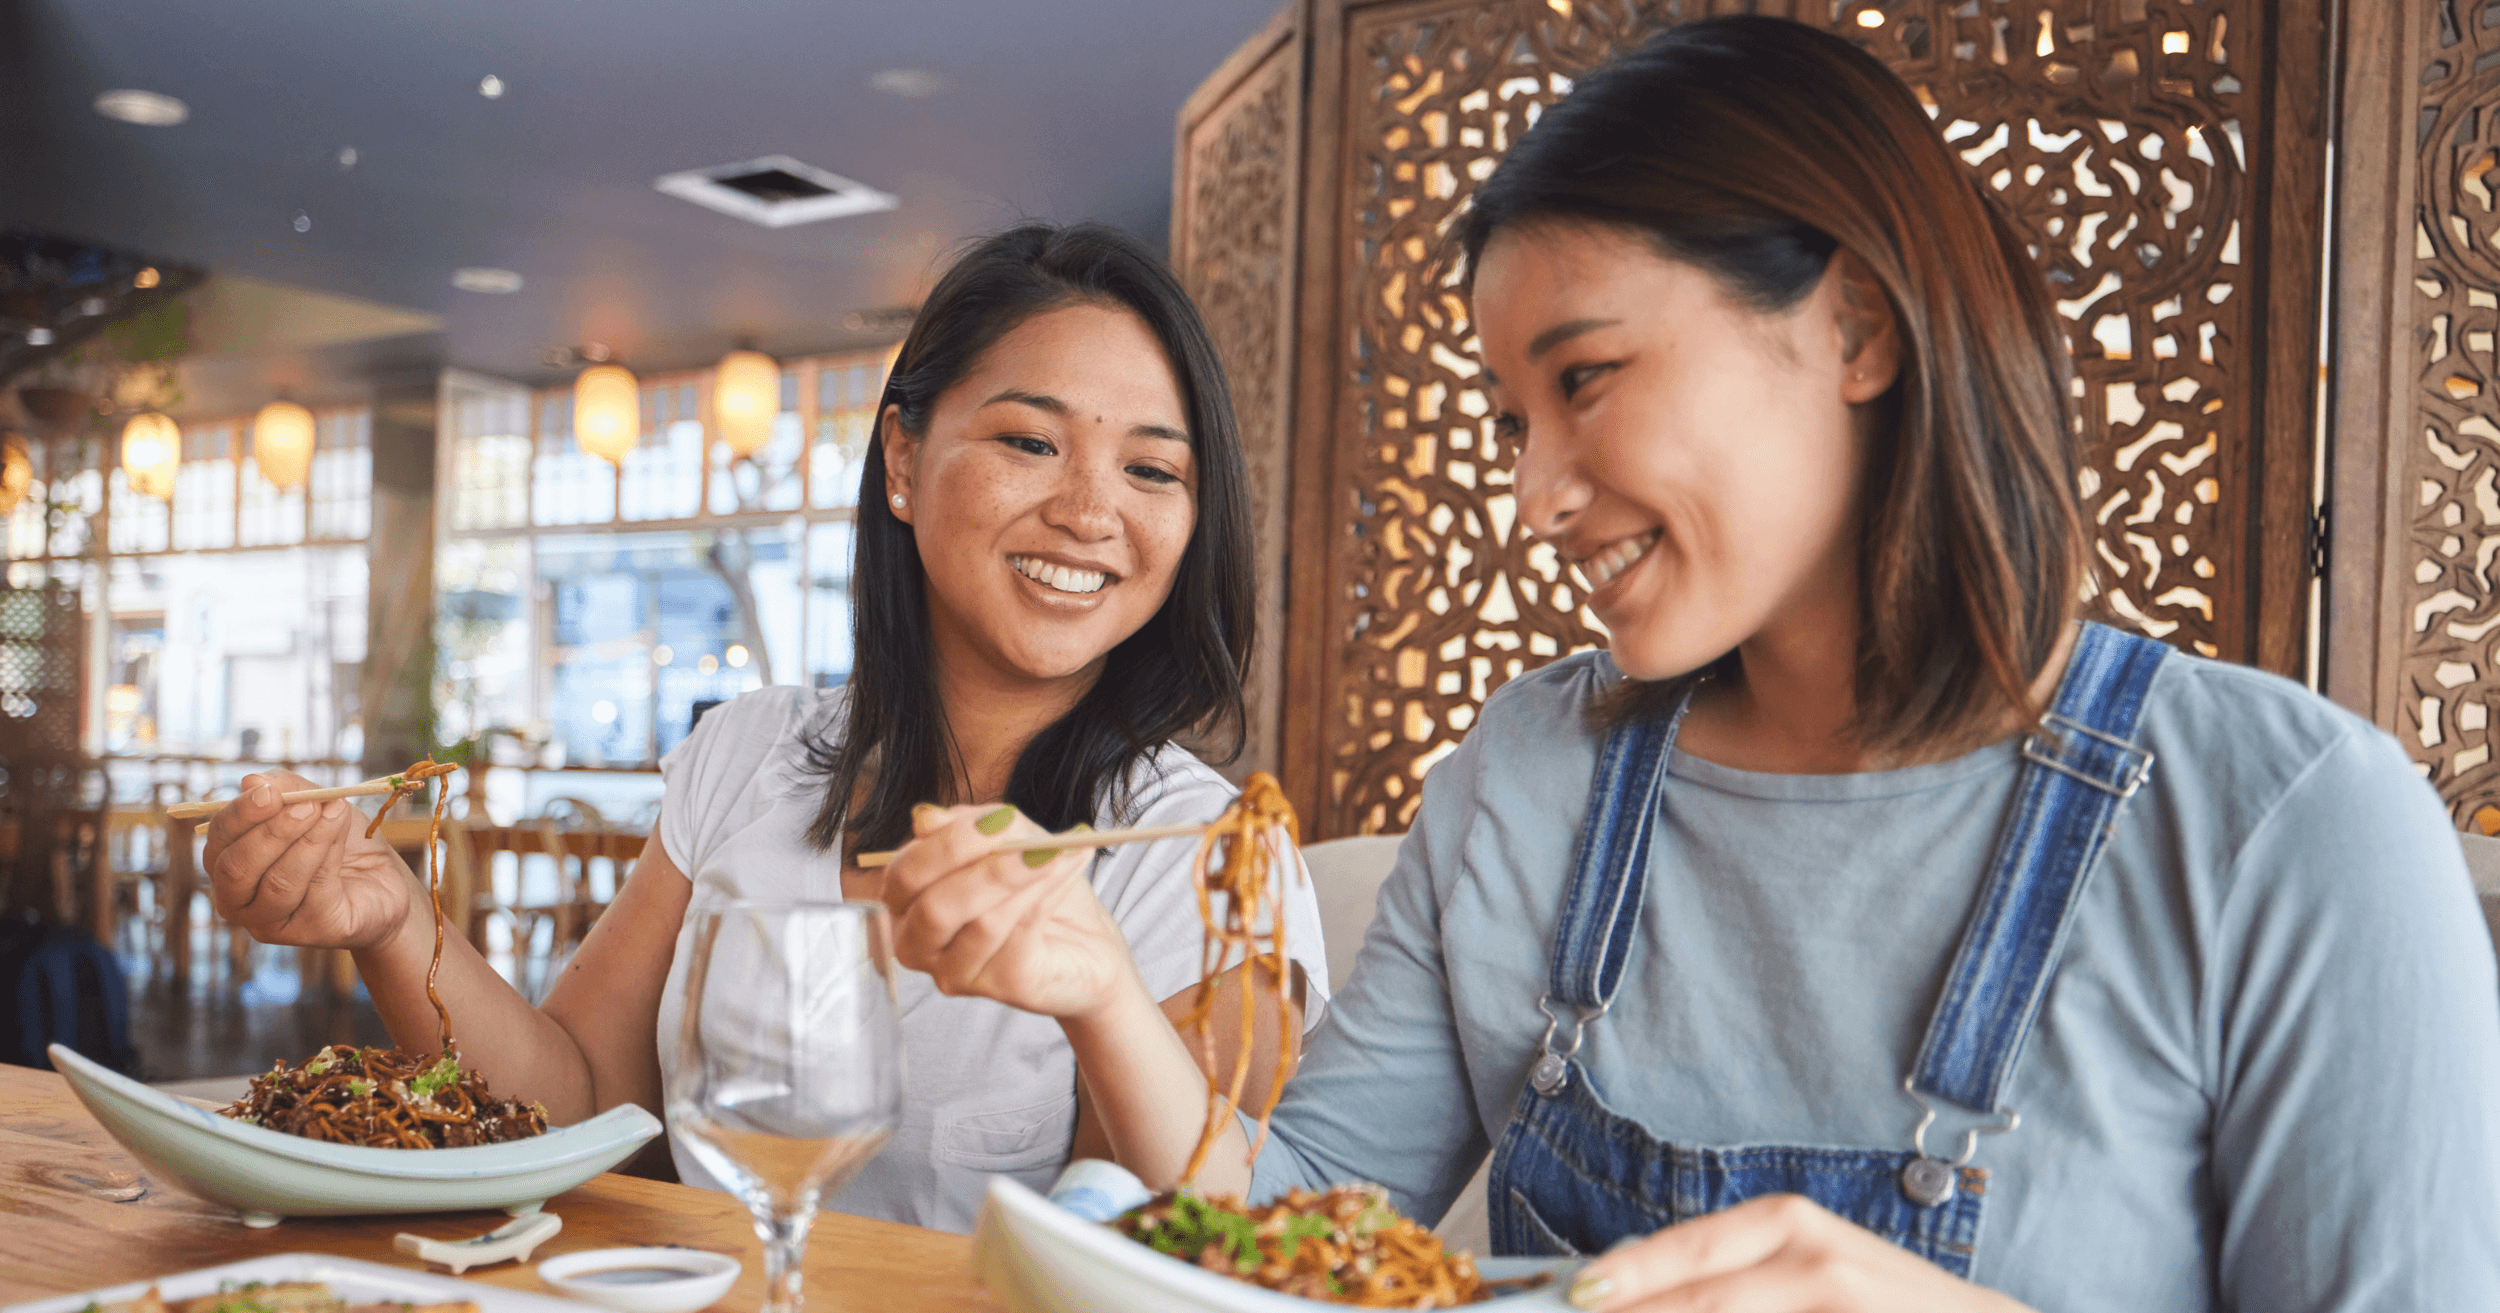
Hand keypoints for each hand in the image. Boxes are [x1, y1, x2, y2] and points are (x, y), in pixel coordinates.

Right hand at [201, 771, 415, 950]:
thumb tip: (251, 780)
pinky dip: (329, 856)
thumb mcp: (316, 804)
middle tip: (307, 806)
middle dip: (271, 833)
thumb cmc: (340, 841)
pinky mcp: (310, 932)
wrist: (386, 880)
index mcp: (228, 862)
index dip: (240, 815)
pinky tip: (342, 833)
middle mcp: (238, 899)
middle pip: (236, 870)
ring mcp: (270, 922)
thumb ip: (286, 789)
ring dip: (307, 843)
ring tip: (334, 812)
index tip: (269, 793)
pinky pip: (314, 893)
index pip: (219, 840)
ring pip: (277, 884)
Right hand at [878, 802, 1142, 1019]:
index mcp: (907, 904)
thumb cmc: (1039, 889)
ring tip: (1062, 851)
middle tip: (1031, 841)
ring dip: (1027, 879)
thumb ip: (970, 825)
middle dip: (986, 867)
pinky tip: (1071, 867)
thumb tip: (926, 817)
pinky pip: (1021, 935)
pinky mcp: (1002, 986)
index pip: (904, 875)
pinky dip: (1049, 894)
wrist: (1089, 942)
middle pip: (934, 908)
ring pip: (983, 923)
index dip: (950, 844)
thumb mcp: (1010, 840)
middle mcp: (918, 945)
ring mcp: (956, 973)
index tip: (999, 819)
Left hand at [1563, 1195, 2031, 1312]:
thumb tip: (1618, 1289)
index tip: (1570, 1296)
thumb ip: (1726, 1273)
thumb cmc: (1878, 1300)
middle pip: (1701, 1304)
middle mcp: (1815, 1263)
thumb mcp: (1805, 1263)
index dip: (1622, 1279)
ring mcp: (1843, 1306)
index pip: (1685, 1255)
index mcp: (1787, 1224)